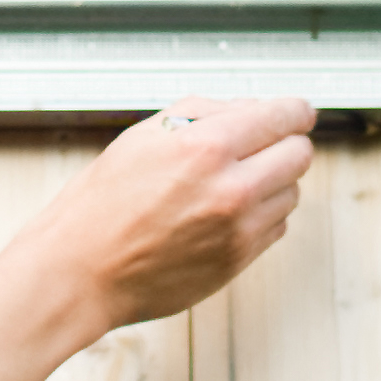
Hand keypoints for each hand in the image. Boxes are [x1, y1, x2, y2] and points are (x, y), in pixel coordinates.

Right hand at [23, 95, 313, 332]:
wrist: (80, 272)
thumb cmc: (101, 204)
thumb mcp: (143, 136)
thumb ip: (203, 112)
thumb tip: (251, 108)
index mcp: (206, 147)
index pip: (284, 117)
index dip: (295, 111)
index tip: (298, 112)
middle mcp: (231, 189)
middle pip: (300, 153)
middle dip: (285, 144)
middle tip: (261, 146)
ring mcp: (239, 230)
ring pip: (292, 192)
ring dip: (272, 182)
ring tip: (228, 184)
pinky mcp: (238, 261)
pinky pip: (276, 227)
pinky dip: (261, 215)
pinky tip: (224, 214)